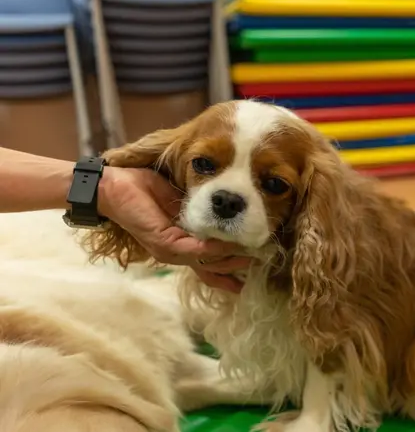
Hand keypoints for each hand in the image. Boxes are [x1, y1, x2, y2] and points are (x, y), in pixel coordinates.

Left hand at [98, 167, 250, 290]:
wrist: (112, 184)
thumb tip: (227, 202)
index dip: (232, 266)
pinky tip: (229, 243)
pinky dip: (214, 249)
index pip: (211, 262)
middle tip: (262, 263)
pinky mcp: (165, 244)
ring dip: (231, 259)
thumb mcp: (182, 197)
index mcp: (183, 242)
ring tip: (252, 254)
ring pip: (207, 263)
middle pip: (213, 269)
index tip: (256, 262)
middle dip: (238, 267)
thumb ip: (202, 206)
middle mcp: (178, 252)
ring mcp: (171, 251)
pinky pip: (195, 251)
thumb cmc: (144, 186)